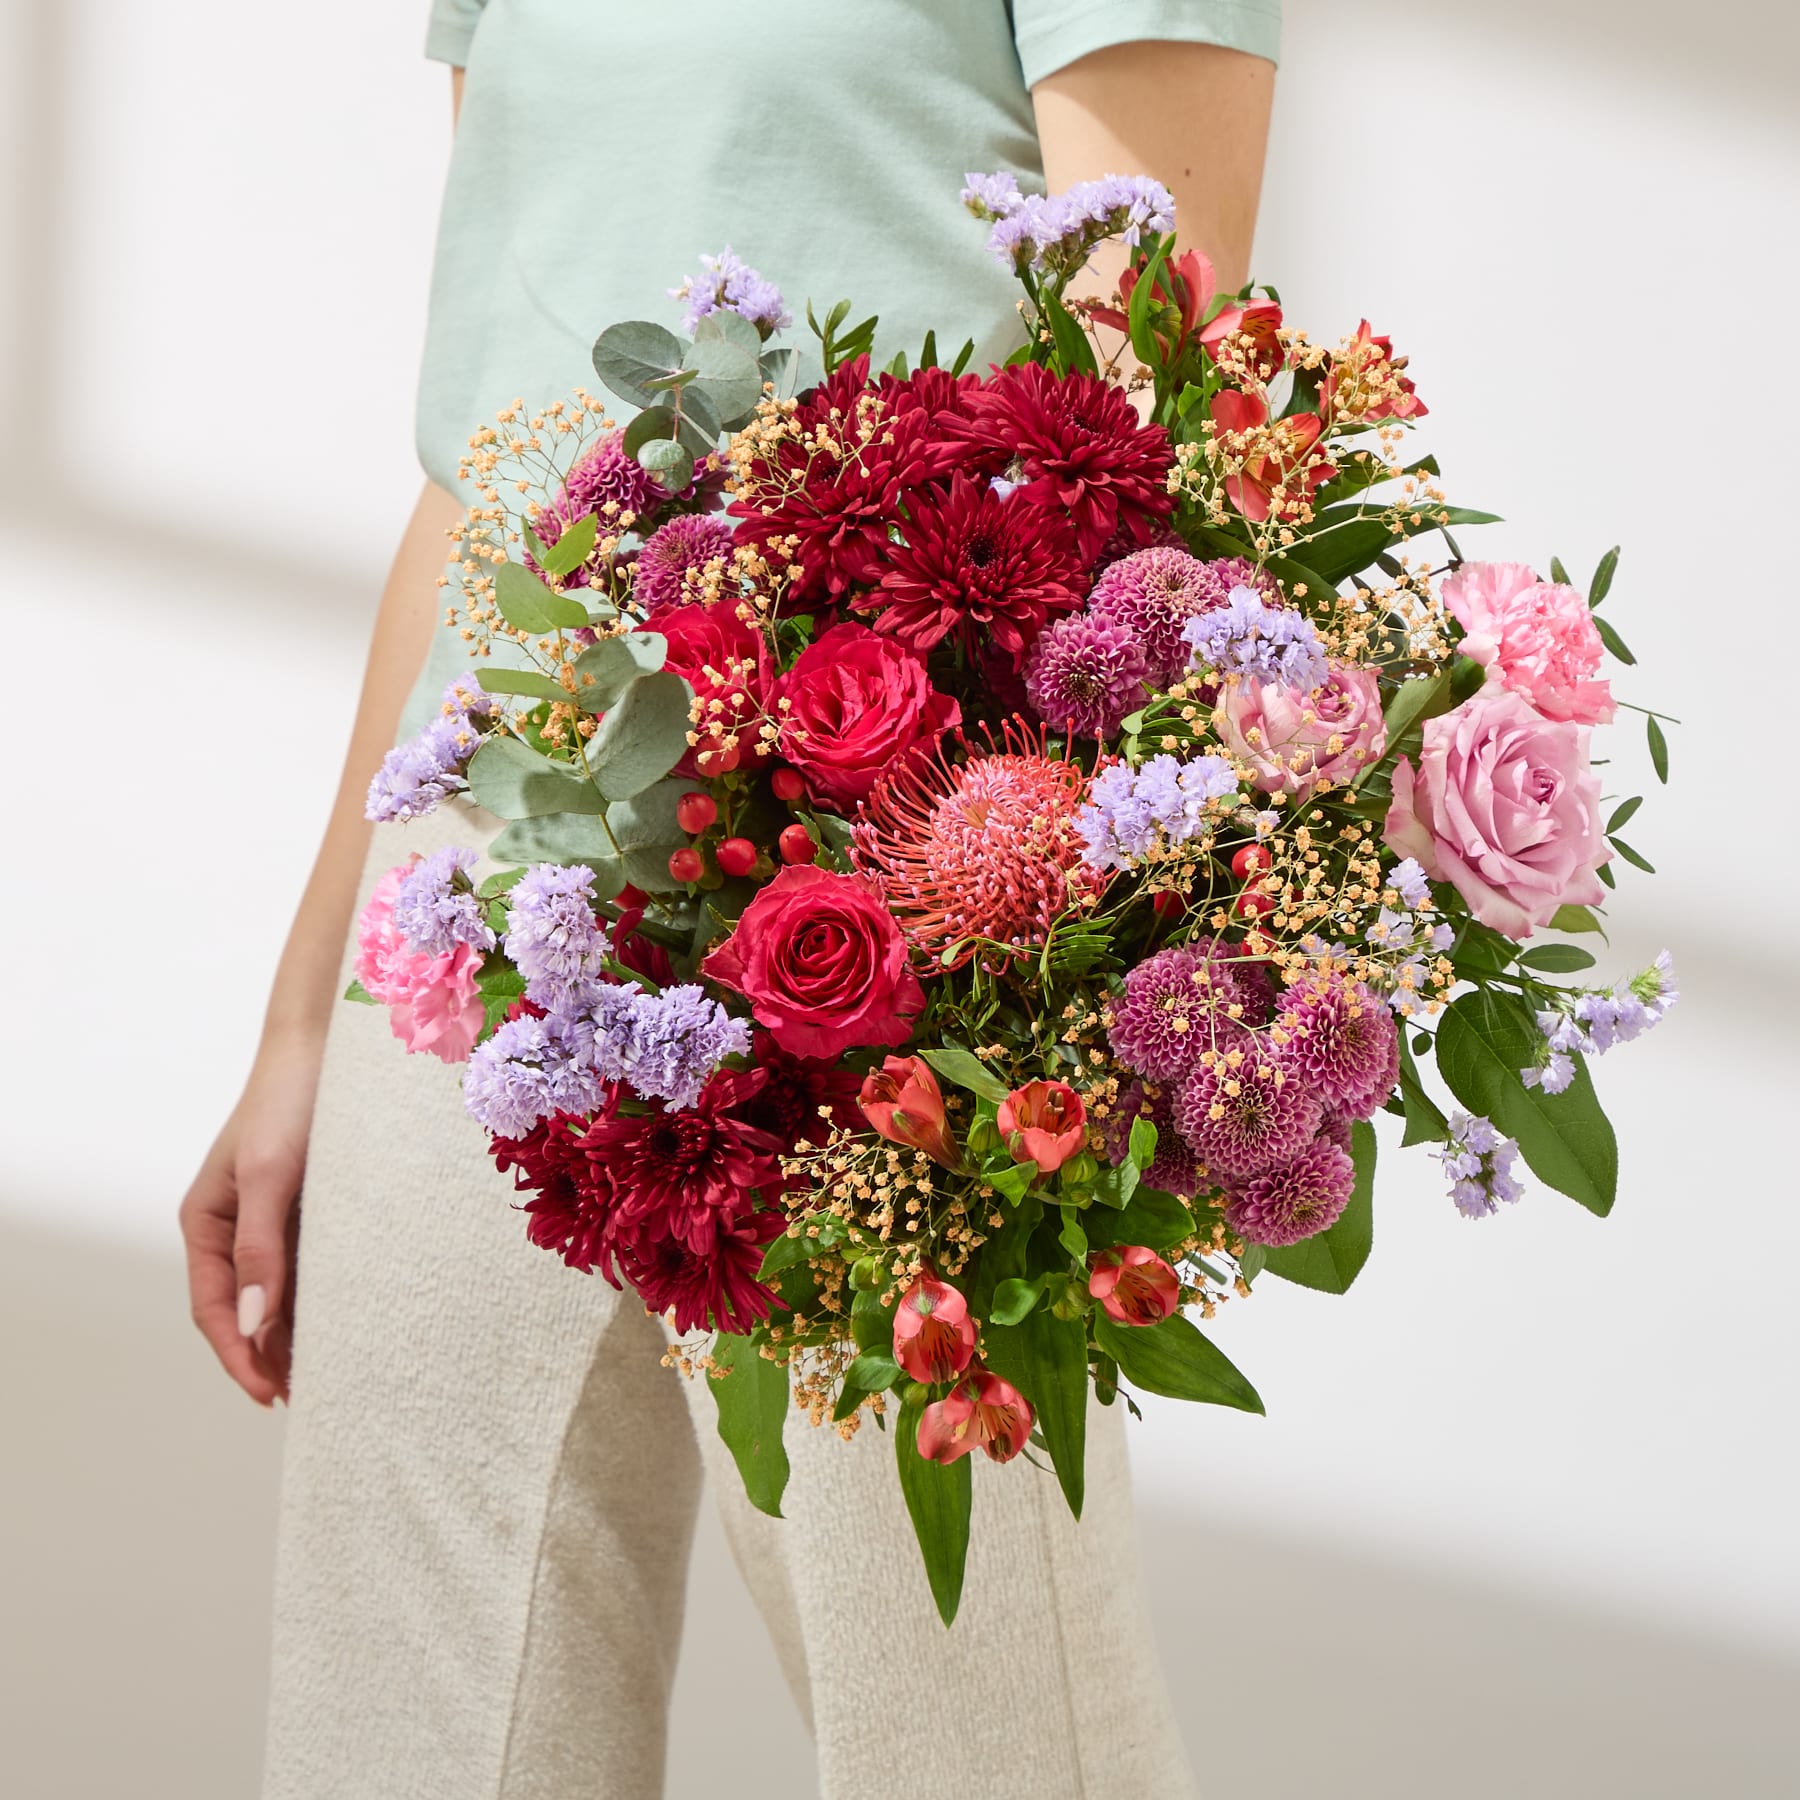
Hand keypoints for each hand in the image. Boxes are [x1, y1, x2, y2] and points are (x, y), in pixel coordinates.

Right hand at [179, 1028, 322, 1404]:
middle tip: (314, 1399)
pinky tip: (354, 1321)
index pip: (214, 1308)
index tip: (270, 1396)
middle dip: (272, 1356)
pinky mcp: (313, 1208)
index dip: (238, 1357)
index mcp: (206, 1222)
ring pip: (282, 1292)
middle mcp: (235, 1227)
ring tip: (338, 1375)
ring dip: (301, 1332)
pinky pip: (314, 1265)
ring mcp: (273, 1219)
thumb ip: (260, 1249)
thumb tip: (256, 1325)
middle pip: (248, 1309)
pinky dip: (327, 1296)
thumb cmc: (290, 1103)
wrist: (331, 1049)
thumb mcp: (269, 1177)